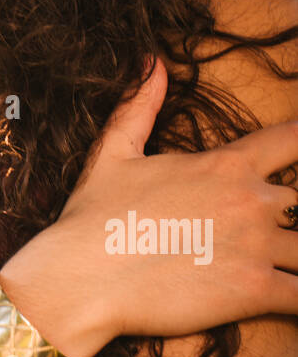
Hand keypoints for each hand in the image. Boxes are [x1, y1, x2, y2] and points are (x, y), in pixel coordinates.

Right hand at [0, 57, 297, 356]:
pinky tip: (294, 296)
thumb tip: (152, 60)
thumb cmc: (93, 217)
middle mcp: (250, 200)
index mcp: (225, 164)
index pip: (294, 140)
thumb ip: (141, 106)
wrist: (80, 279)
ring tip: (290, 260)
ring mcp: (256, 246)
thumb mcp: (114, 151)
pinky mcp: (255, 291)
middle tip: (277, 228)